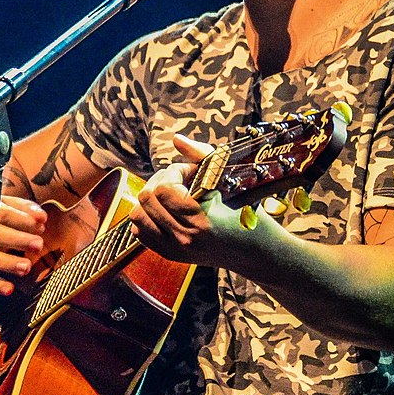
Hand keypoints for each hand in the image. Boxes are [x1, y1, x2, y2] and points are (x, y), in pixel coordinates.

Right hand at [0, 196, 46, 295]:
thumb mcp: (9, 203)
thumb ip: (26, 209)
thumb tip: (42, 219)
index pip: (3, 214)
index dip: (22, 220)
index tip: (40, 226)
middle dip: (17, 241)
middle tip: (38, 245)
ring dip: (6, 264)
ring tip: (26, 268)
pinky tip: (9, 288)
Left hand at [129, 134, 244, 265]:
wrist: (256, 252)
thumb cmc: (247, 213)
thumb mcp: (231, 181)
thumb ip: (202, 156)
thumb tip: (176, 140)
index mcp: (202, 221)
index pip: (165, 189)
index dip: (175, 171)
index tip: (192, 170)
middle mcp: (184, 238)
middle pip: (147, 199)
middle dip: (161, 180)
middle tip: (181, 179)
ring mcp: (174, 249)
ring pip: (138, 214)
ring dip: (151, 198)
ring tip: (171, 193)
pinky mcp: (169, 254)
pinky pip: (139, 230)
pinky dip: (148, 215)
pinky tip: (167, 209)